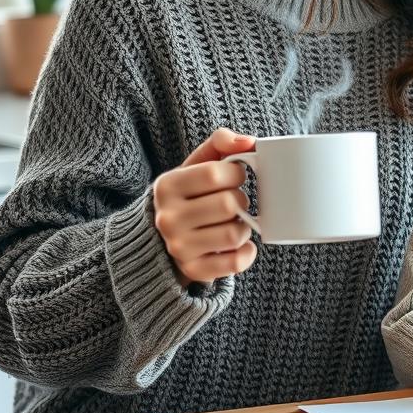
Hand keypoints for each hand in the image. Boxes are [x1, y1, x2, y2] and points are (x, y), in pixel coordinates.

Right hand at [153, 128, 257, 284]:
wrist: (163, 236)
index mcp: (167, 186)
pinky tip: (239, 244)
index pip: (215, 173)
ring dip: (244, 226)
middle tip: (234, 201)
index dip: (235, 173)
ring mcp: (178, 247)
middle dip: (241, 200)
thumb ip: (220, 143)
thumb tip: (249, 142)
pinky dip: (246, 252)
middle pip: (228, 204)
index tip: (234, 176)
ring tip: (234, 222)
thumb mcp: (197, 164)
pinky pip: (235, 263)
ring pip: (234, 234)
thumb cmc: (191, 194)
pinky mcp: (193, 270)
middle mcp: (168, 218)